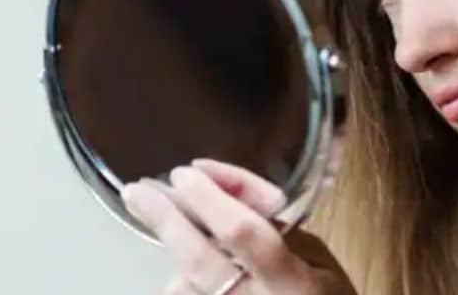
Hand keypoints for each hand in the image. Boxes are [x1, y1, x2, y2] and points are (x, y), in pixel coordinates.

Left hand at [120, 159, 355, 294]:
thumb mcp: (319, 258)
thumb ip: (276, 229)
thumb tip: (224, 196)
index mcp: (291, 281)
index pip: (244, 232)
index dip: (212, 199)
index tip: (186, 173)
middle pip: (197, 259)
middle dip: (166, 219)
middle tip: (138, 191)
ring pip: (181, 284)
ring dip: (175, 251)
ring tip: (167, 221)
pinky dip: (182, 280)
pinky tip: (189, 271)